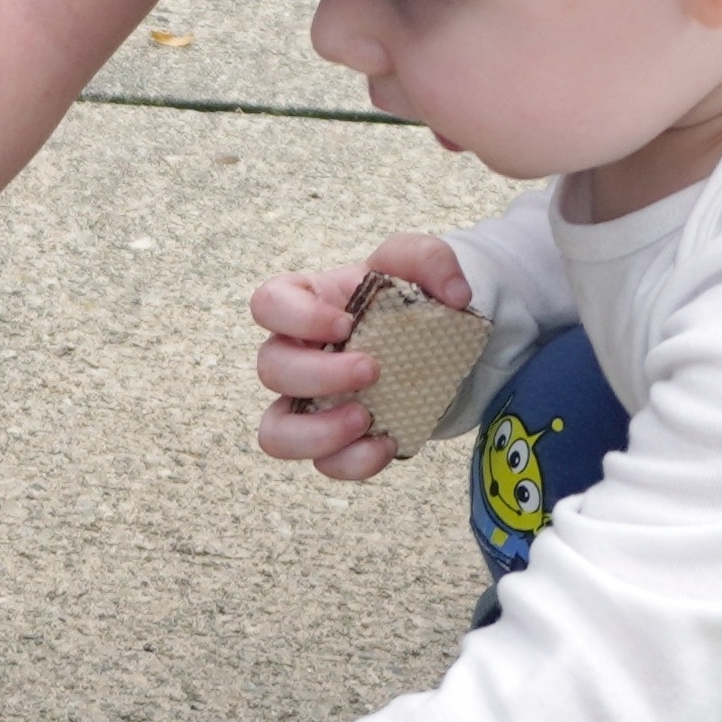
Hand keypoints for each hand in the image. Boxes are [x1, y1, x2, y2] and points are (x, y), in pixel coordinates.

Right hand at [250, 231, 470, 479]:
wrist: (434, 343)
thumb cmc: (406, 298)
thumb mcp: (419, 262)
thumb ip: (430, 257)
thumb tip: (453, 294)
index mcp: (304, 304)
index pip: (268, 304)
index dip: (296, 318)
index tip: (345, 324)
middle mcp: (296, 355)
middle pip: (270, 369)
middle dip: (318, 375)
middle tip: (372, 370)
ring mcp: (309, 403)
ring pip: (276, 433)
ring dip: (316, 432)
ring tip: (363, 418)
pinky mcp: (335, 440)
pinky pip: (325, 464)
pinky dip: (355, 461)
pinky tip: (388, 442)